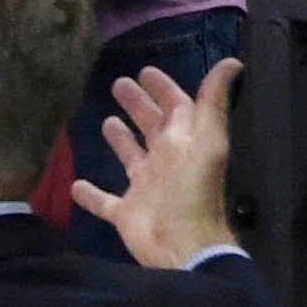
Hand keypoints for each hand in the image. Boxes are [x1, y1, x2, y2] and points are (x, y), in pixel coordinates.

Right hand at [67, 55, 245, 266]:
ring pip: (130, 157)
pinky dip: (90, 194)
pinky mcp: (126, 212)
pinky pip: (104, 201)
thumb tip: (232, 62)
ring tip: (105, 121)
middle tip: (119, 84)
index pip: (174, 107)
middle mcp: (164, 161)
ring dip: (119, 139)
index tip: (145, 71)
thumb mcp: (207, 140)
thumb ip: (214, 102)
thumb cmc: (193, 192)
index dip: (162, 88)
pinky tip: (74, 185)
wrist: (181, 245)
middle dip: (138, 105)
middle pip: (150, 126)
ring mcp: (144, 187)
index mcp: (183, 142)